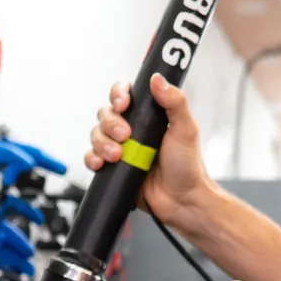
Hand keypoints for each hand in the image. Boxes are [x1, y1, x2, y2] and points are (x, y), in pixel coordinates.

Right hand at [85, 74, 216, 229]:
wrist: (182, 201)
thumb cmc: (188, 166)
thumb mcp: (186, 130)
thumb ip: (175, 102)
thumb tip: (158, 79)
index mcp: (148, 116)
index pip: (125, 94)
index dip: (118, 94)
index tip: (123, 103)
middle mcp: (132, 129)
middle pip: (106, 113)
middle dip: (111, 123)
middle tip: (126, 136)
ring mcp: (121, 148)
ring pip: (96, 134)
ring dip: (102, 143)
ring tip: (118, 156)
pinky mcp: (113, 168)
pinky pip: (91, 157)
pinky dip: (92, 159)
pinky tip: (103, 164)